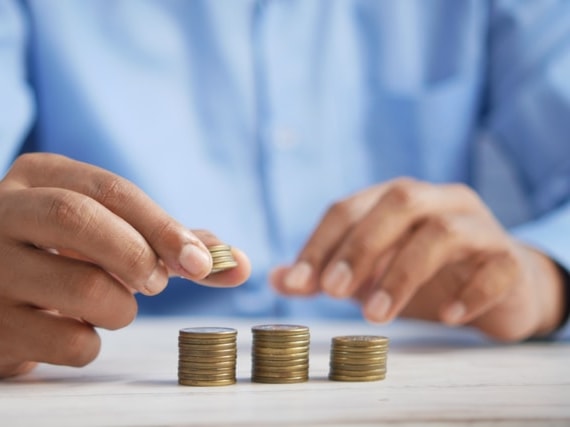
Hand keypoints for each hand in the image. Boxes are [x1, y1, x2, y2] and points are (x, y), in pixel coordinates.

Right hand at [0, 153, 249, 377]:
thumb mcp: (111, 232)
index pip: (111, 190)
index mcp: (39, 177)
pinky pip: (67, 342)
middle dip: (137, 255)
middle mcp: (2, 212)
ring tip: (111, 305)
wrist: (1, 293)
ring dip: (121, 308)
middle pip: (80, 219)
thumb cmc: (69, 255)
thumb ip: (173, 243)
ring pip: (82, 288)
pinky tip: (75, 329)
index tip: (202, 262)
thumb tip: (239, 263)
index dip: (164, 227)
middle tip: (157, 282)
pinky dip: (91, 343)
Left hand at [271, 178, 564, 340]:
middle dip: (361, 246)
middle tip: (333, 292)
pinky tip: (446, 317)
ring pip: (443, 232)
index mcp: (397, 198)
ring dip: (403, 273)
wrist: (500, 286)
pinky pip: (495, 267)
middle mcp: (438, 200)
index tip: (297, 282)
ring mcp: (478, 226)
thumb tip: (276, 279)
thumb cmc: (426, 274)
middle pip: (398, 202)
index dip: (320, 242)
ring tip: (376, 316)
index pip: (349, 207)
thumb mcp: (370, 273)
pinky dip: (469, 292)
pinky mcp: (510, 259)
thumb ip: (326, 273)